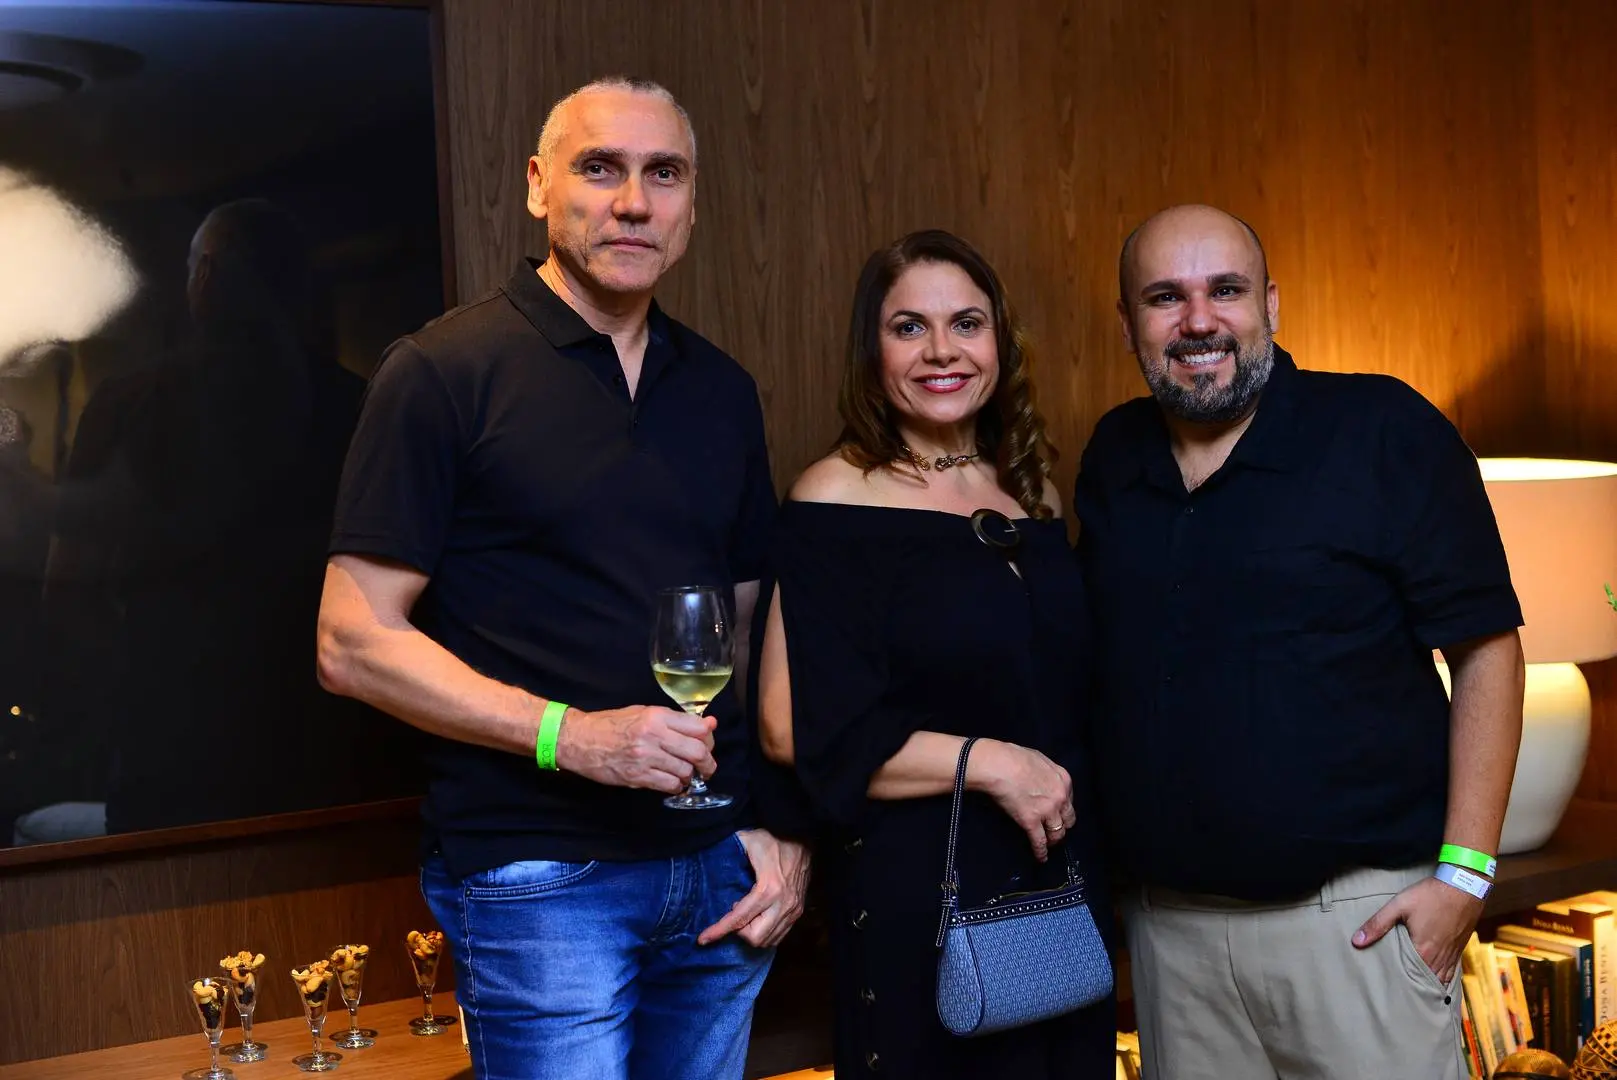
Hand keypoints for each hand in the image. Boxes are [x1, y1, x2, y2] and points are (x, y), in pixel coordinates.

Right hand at [554, 704, 716, 792]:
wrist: (579, 739)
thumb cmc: (611, 724)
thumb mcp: (644, 713)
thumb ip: (676, 720)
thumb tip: (709, 725)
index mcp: (657, 716)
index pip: (698, 728)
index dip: (709, 737)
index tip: (707, 743)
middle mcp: (654, 736)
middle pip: (697, 751)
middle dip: (708, 762)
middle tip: (706, 766)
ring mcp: (645, 758)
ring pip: (685, 771)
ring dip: (690, 775)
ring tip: (685, 773)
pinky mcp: (637, 777)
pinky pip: (669, 785)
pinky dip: (677, 786)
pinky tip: (672, 782)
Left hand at [697, 830, 811, 947]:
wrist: (804, 837)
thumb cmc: (774, 838)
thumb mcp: (748, 839)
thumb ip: (728, 850)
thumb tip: (708, 858)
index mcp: (768, 888)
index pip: (740, 918)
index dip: (719, 930)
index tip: (703, 939)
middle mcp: (783, 904)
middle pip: (755, 937)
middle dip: (740, 932)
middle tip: (734, 914)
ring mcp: (793, 909)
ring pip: (768, 940)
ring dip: (752, 932)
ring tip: (747, 914)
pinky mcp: (799, 911)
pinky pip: (780, 935)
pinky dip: (765, 933)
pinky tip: (758, 918)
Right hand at [967, 739, 1075, 862]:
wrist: (997, 764)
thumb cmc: (1012, 756)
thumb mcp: (1038, 759)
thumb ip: (1047, 773)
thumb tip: (1042, 780)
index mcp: (1063, 780)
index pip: (1069, 801)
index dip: (1063, 809)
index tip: (1059, 814)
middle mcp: (1060, 797)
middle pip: (1068, 819)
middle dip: (1063, 826)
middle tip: (1055, 830)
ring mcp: (1047, 811)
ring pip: (1057, 833)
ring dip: (1053, 840)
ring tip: (1049, 844)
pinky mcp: (1031, 821)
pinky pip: (1039, 841)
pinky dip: (1041, 851)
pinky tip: (1041, 857)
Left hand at [1352, 875, 1482, 982]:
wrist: (1464, 886)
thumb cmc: (1430, 895)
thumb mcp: (1399, 906)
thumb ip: (1378, 924)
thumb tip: (1357, 942)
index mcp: (1423, 952)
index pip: (1411, 979)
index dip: (1401, 987)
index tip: (1390, 994)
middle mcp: (1440, 958)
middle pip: (1426, 982)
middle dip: (1415, 990)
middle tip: (1401, 997)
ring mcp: (1452, 955)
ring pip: (1441, 979)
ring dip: (1429, 986)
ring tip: (1416, 994)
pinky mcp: (1459, 949)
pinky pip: (1451, 972)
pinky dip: (1442, 978)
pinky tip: (1435, 981)